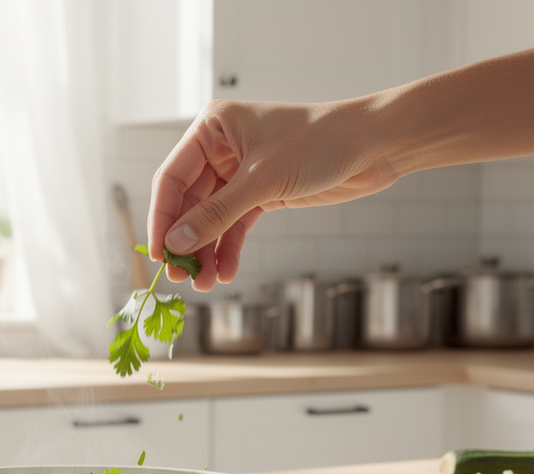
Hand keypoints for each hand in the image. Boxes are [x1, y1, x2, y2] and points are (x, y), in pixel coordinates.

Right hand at [147, 99, 400, 290]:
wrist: (373, 146)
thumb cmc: (320, 143)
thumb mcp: (262, 181)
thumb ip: (216, 214)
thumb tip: (177, 242)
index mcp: (212, 128)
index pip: (171, 178)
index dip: (163, 218)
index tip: (160, 254)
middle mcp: (221, 148)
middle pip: (189, 203)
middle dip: (187, 241)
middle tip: (181, 277)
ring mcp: (240, 173)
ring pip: (211, 219)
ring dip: (207, 251)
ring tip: (205, 283)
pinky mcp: (261, 193)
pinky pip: (234, 225)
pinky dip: (228, 249)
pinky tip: (225, 271)